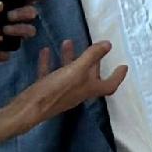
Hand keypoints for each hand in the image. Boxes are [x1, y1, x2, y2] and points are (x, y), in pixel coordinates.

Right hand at [7, 37, 127, 131]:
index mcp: (88, 89)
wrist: (27, 109)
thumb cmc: (55, 91)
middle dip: (92, 62)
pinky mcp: (45, 91)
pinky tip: (45, 51)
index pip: (109, 85)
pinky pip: (50, 74)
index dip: (118, 76)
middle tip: (94, 48)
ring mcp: (61, 92)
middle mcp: (77, 92)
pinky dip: (49, 62)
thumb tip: (108, 44)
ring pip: (68, 73)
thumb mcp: (76, 71)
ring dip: (70, 57)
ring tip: (67, 42)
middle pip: (89, 77)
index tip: (124, 66)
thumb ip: (91, 57)